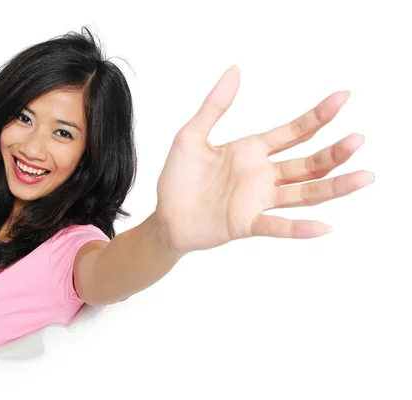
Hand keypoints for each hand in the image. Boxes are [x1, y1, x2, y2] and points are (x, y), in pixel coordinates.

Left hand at [155, 65, 373, 253]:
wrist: (164, 216)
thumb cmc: (178, 178)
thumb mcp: (191, 135)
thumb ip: (214, 105)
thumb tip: (235, 70)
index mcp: (252, 151)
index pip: (293, 132)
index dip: (317, 116)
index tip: (342, 97)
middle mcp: (262, 175)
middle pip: (307, 163)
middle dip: (334, 152)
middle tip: (358, 139)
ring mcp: (257, 200)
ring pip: (303, 193)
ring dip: (332, 186)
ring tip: (363, 177)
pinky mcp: (246, 224)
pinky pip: (277, 226)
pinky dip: (299, 228)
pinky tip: (323, 227)